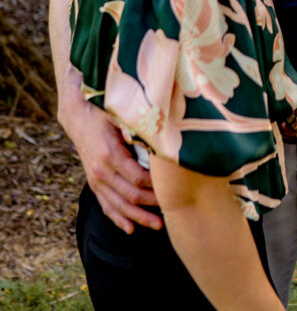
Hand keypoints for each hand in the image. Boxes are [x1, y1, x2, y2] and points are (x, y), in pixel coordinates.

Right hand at [59, 66, 161, 232]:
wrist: (79, 117)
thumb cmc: (105, 113)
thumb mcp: (121, 116)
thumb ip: (138, 129)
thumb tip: (161, 140)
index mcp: (110, 154)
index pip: (137, 178)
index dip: (155, 187)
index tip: (172, 188)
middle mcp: (101, 171)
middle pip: (129, 196)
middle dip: (151, 205)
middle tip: (172, 210)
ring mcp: (96, 180)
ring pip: (118, 206)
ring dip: (138, 217)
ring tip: (158, 226)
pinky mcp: (94, 183)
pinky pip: (106, 206)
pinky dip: (118, 219)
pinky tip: (131, 229)